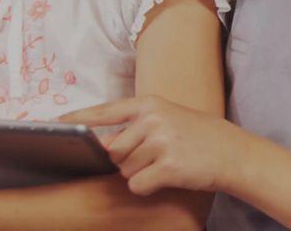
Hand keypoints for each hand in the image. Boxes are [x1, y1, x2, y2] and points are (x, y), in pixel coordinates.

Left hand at [61, 96, 246, 195]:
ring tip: (167, 163)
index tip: (57, 122)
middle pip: (113, 150)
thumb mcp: (169, 118)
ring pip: (125, 170)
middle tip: (156, 156)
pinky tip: (168, 177)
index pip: (106, 111)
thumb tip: (104, 147)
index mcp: (151, 104)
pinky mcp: (167, 166)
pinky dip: (148, 187)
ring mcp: (160, 142)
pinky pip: (137, 185)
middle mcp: (153, 119)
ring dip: (141, 173)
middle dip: (128, 160)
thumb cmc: (199, 136)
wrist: (233, 152)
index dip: (79, 118)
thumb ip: (137, 127)